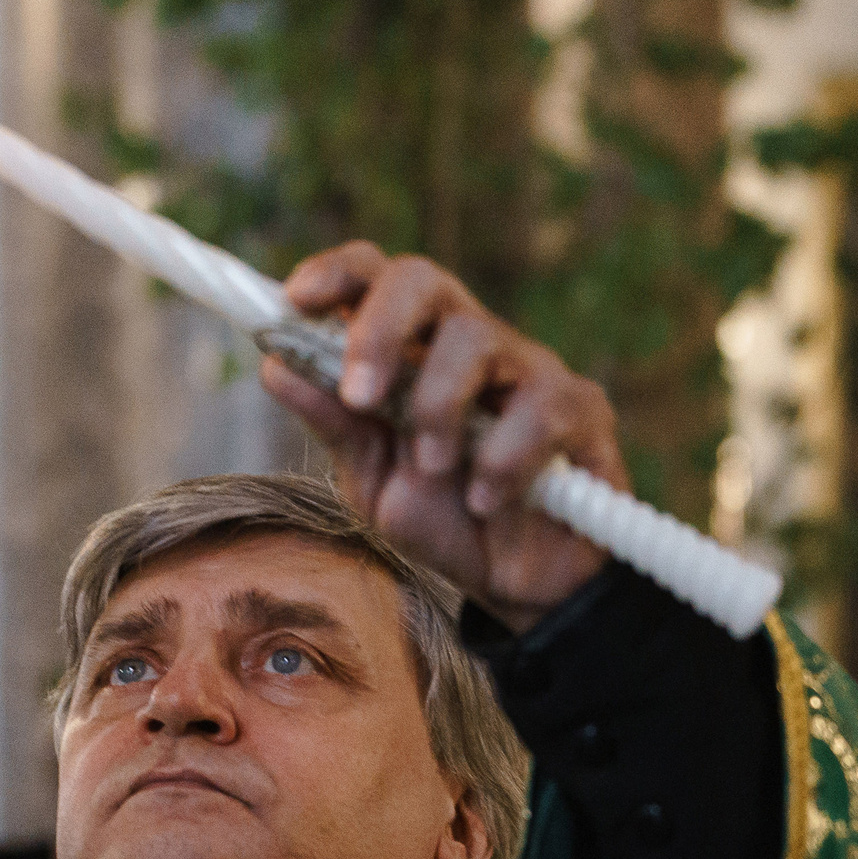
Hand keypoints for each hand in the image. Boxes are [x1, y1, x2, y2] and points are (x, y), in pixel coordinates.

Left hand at [260, 242, 619, 633]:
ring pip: (476, 338)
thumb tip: (276, 366)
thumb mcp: (371, 476)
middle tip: (360, 395)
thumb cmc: (441, 516)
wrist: (514, 585)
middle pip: (423, 279)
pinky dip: (501, 460)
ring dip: (438, 408)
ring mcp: (529, 368)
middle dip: (380, 329)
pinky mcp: (581, 409)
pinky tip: (485, 500)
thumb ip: (333, 423)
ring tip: (433, 467)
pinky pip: (538, 408)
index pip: (375, 276)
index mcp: (412, 347)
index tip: (295, 300)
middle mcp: (469, 341)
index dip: (334, 273)